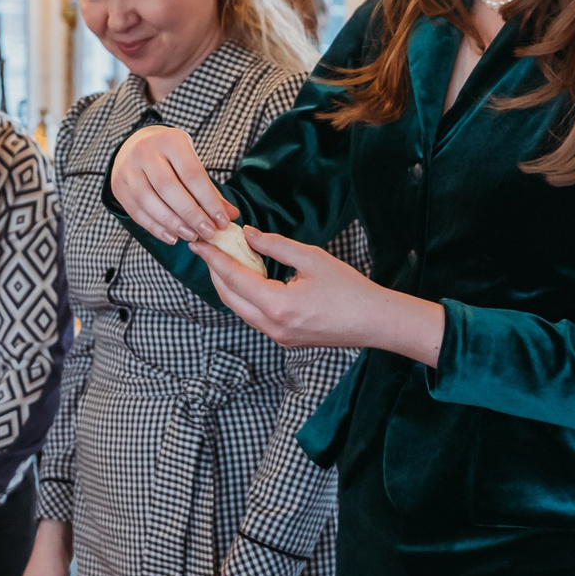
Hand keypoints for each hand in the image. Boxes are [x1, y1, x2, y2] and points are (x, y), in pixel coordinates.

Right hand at [111, 125, 235, 243]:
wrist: (135, 144)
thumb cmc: (170, 155)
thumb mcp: (191, 161)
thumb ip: (209, 188)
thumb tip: (230, 216)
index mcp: (170, 141)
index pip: (192, 175)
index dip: (209, 201)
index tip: (222, 221)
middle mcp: (145, 152)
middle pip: (169, 189)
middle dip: (191, 215)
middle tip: (208, 232)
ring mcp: (128, 169)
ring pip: (150, 202)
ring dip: (173, 224)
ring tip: (191, 236)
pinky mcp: (119, 186)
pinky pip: (137, 212)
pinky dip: (155, 228)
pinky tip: (172, 237)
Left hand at [190, 230, 446, 364]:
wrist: (376, 322)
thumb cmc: (349, 289)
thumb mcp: (311, 258)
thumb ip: (275, 245)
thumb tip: (247, 235)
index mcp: (277, 305)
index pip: (233, 278)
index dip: (213, 258)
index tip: (199, 243)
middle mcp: (272, 326)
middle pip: (229, 298)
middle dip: (215, 273)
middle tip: (208, 250)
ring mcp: (277, 337)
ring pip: (240, 310)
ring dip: (229, 286)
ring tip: (224, 262)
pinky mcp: (285, 340)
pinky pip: (254, 317)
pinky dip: (245, 298)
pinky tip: (248, 280)